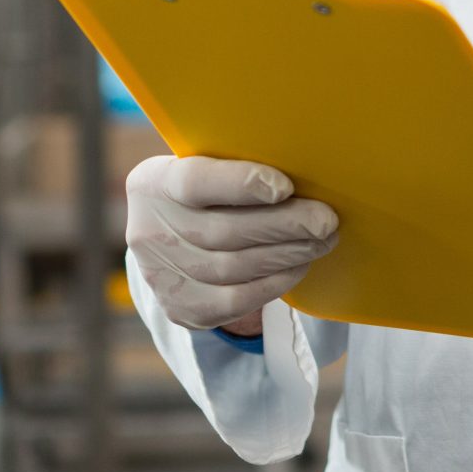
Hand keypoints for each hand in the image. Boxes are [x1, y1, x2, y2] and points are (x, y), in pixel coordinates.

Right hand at [125, 154, 338, 332]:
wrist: (171, 242)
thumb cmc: (204, 194)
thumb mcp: (203, 167)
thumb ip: (235, 165)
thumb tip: (301, 162)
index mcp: (153, 183)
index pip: (194, 182)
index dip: (240, 184)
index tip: (286, 187)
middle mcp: (147, 231)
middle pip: (224, 231)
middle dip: (284, 225)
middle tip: (325, 220)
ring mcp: (161, 276)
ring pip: (235, 267)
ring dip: (287, 254)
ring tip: (321, 240)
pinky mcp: (183, 309)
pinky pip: (237, 300)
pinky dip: (275, 282)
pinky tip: (299, 265)